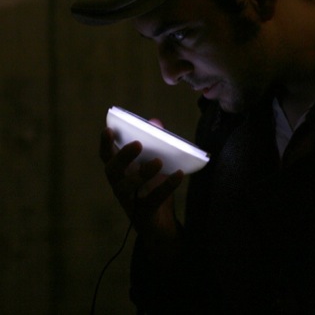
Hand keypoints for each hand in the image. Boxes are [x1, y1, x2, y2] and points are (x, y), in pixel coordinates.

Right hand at [100, 127, 183, 244]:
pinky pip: (153, 199)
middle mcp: (119, 185)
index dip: (105, 144)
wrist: (161, 222)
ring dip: (142, 173)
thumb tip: (156, 123)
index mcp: (120, 170)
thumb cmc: (153, 186)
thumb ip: (155, 141)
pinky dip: (166, 186)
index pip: (107, 156)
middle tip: (137, 144)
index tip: (109, 130)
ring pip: (128, 187)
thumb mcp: (155, 162)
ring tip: (158, 161)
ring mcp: (129, 200)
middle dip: (123, 156)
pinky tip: (178, 174)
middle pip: (113, 170)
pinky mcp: (144, 213)